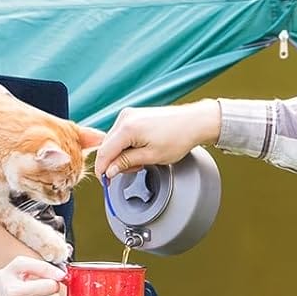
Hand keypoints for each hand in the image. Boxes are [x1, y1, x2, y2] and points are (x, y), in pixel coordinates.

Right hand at [94, 100, 220, 179]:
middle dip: (115, 162)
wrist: (194, 122)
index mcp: (127, 127)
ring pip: (114, 140)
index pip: (104, 152)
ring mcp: (129, 114)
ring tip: (142, 159)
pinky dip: (127, 145)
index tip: (105, 180)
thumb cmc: (178, 138)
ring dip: (122, 154)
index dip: (102, 169)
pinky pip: (122, 133)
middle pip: (107, 146)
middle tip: (134, 169)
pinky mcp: (134, 115)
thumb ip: (127, 163)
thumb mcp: (151, 157)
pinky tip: (140, 150)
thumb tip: (110, 170)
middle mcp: (125, 117)